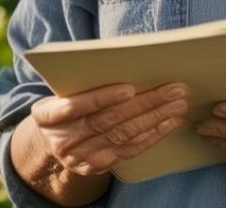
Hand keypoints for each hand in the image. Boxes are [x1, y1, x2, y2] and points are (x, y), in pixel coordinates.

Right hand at [28, 81, 190, 176]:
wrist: (52, 142)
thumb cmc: (64, 106)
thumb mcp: (62, 92)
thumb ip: (83, 81)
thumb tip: (127, 58)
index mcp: (47, 116)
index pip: (75, 107)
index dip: (102, 98)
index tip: (130, 88)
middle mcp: (63, 140)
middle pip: (108, 120)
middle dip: (145, 103)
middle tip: (174, 90)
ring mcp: (80, 157)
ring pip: (123, 135)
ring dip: (155, 118)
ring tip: (178, 103)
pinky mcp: (98, 166)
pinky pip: (130, 151)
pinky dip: (153, 135)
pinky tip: (170, 122)